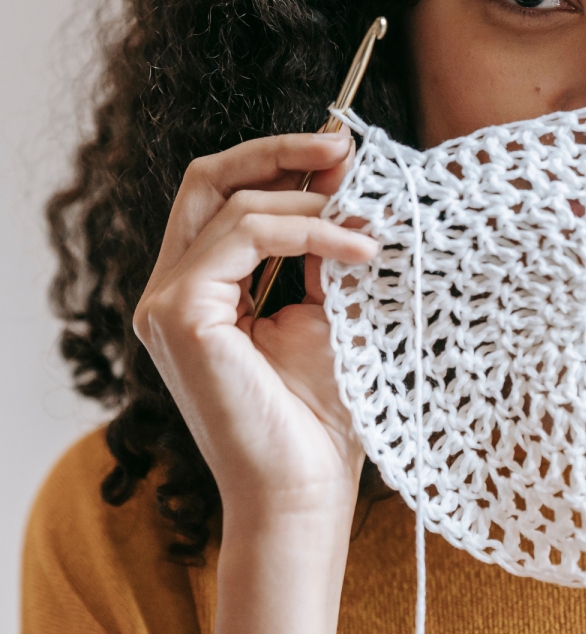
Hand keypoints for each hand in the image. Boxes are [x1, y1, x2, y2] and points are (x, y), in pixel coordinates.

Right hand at [131, 130, 377, 633]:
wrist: (305, 487)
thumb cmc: (321, 412)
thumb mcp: (328, 307)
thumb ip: (323, 248)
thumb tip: (345, 178)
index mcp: (202, 287)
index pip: (226, 197)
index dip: (284, 165)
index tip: (347, 155)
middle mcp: (173, 289)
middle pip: (208, 180)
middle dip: (281, 154)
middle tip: (343, 146)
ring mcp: (167, 301)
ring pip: (235, 205)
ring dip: (314, 204)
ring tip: (370, 225)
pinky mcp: (178, 314)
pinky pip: (247, 237)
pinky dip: (309, 232)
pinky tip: (356, 250)